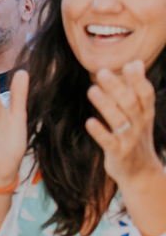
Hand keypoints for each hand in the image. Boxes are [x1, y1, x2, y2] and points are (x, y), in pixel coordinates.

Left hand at [85, 60, 162, 187]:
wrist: (141, 173)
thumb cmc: (137, 137)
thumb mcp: (141, 114)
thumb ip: (136, 89)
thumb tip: (136, 62)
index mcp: (146, 114)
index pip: (146, 94)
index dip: (139, 80)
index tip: (130, 65)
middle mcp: (140, 125)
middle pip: (130, 103)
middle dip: (117, 87)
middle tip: (102, 72)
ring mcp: (130, 140)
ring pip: (119, 120)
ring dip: (105, 105)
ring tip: (92, 90)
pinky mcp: (118, 153)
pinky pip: (109, 141)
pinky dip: (100, 132)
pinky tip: (89, 122)